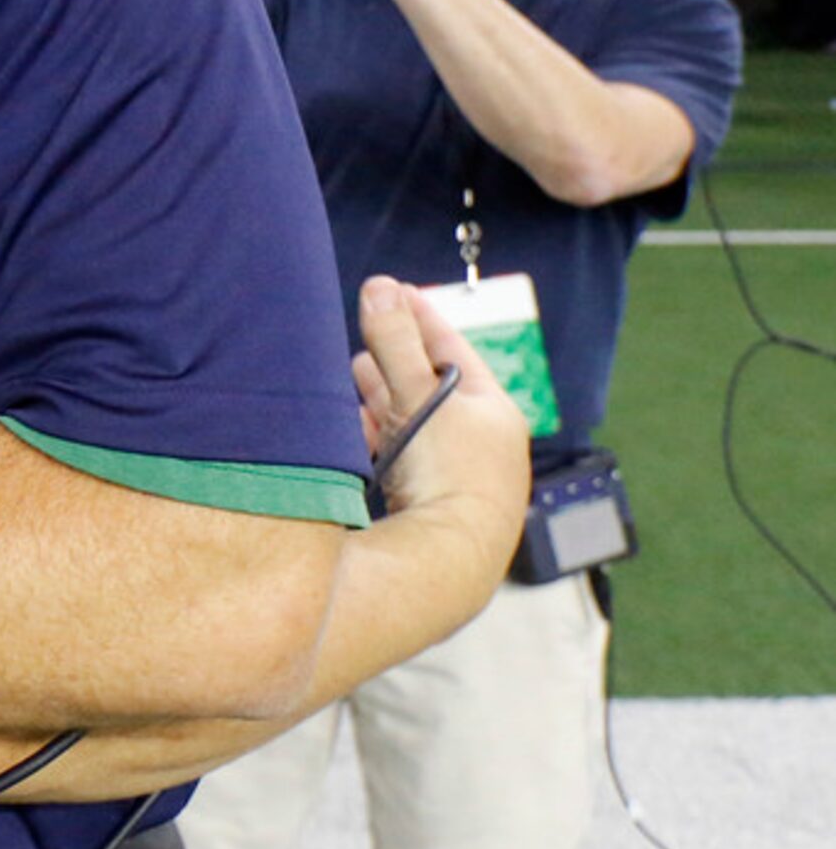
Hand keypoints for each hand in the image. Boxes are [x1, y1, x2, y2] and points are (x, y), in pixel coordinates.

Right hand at [350, 276, 527, 555]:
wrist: (450, 561)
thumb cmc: (448, 475)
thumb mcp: (418, 396)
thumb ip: (395, 341)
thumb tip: (380, 287)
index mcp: (493, 410)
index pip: (453, 348)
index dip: (420, 317)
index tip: (396, 291)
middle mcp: (483, 443)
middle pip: (431, 386)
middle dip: (396, 357)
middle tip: (370, 327)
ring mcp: (460, 477)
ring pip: (415, 422)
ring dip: (384, 397)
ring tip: (356, 374)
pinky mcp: (433, 504)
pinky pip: (403, 455)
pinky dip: (379, 434)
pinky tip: (357, 429)